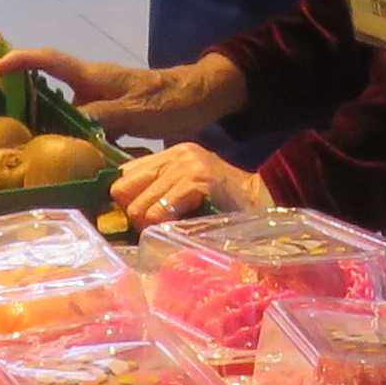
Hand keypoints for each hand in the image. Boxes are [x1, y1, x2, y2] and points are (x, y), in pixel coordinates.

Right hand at [0, 48, 248, 144]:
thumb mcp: (135, 110)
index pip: (49, 61)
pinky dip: (74, 140)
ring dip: (49, 125)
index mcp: (94, 78)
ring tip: (25, 148)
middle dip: (23, 99)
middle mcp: (93, 87)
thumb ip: (102, 117)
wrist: (203, 98)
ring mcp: (103, 103)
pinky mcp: (115, 118)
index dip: (19, 63)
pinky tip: (68, 162)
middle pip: (50, 87)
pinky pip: (86, 128)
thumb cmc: (170, 99)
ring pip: (67, 112)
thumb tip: (67, 129)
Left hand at [115, 141, 270, 222]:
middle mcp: (174, 155)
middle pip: (121, 190)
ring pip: (137, 207)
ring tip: (171, 230)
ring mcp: (186, 166)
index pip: (121, 175)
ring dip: (149, 227)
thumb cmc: (226, 204)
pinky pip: (158, 213)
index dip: (123, 201)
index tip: (136, 219)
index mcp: (168, 155)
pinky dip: (164, 228)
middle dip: (134, 216)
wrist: (264, 200)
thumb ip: (158, 191)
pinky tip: (182, 229)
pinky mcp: (197, 181)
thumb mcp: (187, 188)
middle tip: (155, 228)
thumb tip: (122, 212)